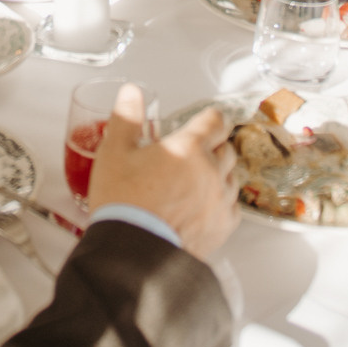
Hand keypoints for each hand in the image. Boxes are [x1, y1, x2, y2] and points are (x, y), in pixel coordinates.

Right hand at [86, 85, 239, 260]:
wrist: (134, 252)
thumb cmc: (124, 203)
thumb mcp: (114, 152)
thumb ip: (126, 118)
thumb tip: (131, 94)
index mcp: (188, 147)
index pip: (215, 121)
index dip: (210, 118)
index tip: (206, 121)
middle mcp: (211, 171)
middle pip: (226, 147)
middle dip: (214, 145)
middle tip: (195, 151)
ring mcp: (220, 200)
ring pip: (232, 177)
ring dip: (219, 173)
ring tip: (198, 180)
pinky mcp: (222, 226)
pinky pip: (233, 206)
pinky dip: (222, 201)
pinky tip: (204, 205)